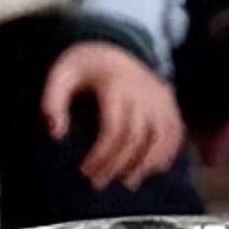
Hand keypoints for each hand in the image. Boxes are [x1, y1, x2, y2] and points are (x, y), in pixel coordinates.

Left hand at [42, 41, 186, 190]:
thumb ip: (52, 102)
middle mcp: (144, 93)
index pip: (115, 129)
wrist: (114, 46)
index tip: (85, 171)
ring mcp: (161, 98)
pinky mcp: (170, 103)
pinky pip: (176, 132)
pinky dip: (167, 153)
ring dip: (145, 164)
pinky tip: (153, 169)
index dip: (101, 155)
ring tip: (127, 182)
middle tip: (98, 183)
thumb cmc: (83, 66)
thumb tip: (57, 134)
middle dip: (118, 165)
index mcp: (117, 86)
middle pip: (137, 138)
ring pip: (161, 138)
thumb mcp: (60, 75)